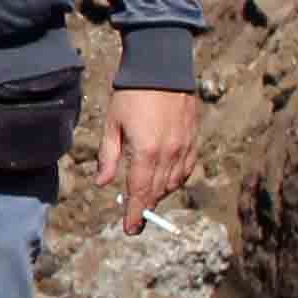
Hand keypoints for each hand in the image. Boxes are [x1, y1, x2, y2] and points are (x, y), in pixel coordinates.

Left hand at [94, 84, 201, 228]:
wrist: (161, 68)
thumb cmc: (130, 94)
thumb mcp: (112, 124)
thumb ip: (108, 156)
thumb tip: (104, 184)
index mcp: (146, 151)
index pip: (140, 192)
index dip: (135, 213)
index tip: (130, 230)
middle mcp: (169, 153)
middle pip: (157, 191)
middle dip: (146, 208)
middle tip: (135, 220)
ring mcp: (184, 147)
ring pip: (173, 183)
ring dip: (159, 195)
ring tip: (146, 200)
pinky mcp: (193, 139)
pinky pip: (186, 169)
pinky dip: (175, 180)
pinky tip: (165, 182)